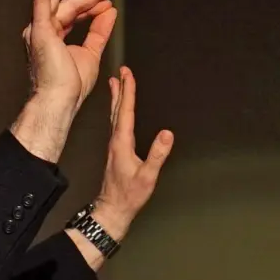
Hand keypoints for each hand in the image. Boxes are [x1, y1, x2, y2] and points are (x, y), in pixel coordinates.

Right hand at [23, 0, 117, 112]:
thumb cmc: (72, 85)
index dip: (91, 5)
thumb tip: (111, 11)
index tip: (108, 1)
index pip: (73, 14)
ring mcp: (39, 28)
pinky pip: (42, 0)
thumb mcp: (92, 53)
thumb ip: (99, 31)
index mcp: (53, 37)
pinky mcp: (39, 29)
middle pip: (66, 3)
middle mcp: (42, 30)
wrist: (60, 100)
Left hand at [90, 66, 172, 239]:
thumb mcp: (147, 176)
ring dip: (117, 98)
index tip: (128, 74)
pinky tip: (119, 112)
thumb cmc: (128, 195)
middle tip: (121, 71)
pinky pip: (115, 124)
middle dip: (120, 88)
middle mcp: (115, 141)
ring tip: (115, 84)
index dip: (128, 91)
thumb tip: (167, 134)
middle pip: (118, 109)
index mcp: (122, 143)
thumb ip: (157, 154)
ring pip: (115, 115)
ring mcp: (113, 146)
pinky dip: (117, 112)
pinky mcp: (114, 151)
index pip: (126, 111)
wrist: (112, 209)